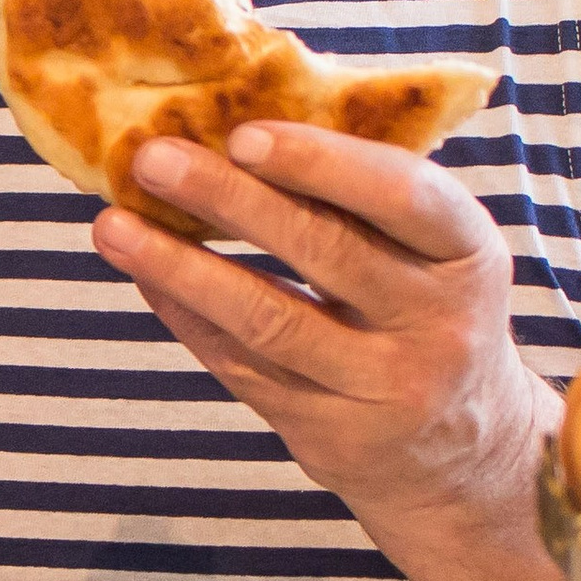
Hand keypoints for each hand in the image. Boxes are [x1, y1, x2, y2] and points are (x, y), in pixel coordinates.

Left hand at [89, 124, 557, 543]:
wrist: (461, 450)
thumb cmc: (425, 312)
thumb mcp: (430, 255)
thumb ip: (359, 201)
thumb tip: (230, 129)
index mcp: (468, 253)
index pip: (403, 196)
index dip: (322, 162)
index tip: (242, 134)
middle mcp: (438, 323)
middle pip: (325, 251)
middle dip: (229, 200)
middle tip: (151, 159)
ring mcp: (383, 386)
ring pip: (268, 320)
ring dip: (180, 268)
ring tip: (112, 226)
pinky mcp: (329, 433)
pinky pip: (241, 366)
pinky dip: (185, 316)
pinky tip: (143, 275)